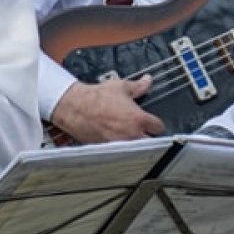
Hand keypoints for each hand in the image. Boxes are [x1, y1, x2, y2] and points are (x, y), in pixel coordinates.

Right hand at [49, 76, 163, 143]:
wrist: (75, 108)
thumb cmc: (95, 98)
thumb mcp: (121, 87)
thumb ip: (138, 86)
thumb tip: (147, 81)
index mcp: (138, 119)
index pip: (158, 127)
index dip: (156, 124)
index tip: (152, 122)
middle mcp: (131, 134)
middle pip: (151, 142)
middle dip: (150, 137)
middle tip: (144, 130)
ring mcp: (120, 144)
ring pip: (137, 150)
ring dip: (137, 145)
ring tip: (131, 136)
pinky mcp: (108, 150)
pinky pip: (121, 153)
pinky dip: (122, 149)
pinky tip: (118, 141)